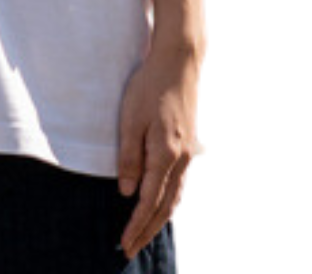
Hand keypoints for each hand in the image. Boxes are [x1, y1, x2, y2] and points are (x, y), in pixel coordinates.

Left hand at [117, 45, 202, 258]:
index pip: (149, 201)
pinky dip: (170, 200)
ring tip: (145, 233)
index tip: (122, 244)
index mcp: (165, 154)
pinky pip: (181, 181)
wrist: (179, 61)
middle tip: (131, 250)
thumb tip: (127, 192)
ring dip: (160, 218)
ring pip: (176, 195)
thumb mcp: (130, 120)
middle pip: (165, 205)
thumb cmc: (150, 86)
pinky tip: (163, 202)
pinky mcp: (189, 142)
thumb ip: (129, 158)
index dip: (135, 226)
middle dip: (148, 230)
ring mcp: (188, 150)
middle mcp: (181, 157)